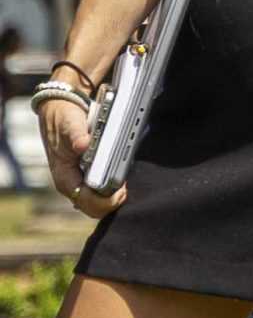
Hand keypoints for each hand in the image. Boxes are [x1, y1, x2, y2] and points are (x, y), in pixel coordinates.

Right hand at [38, 97, 120, 218]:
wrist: (60, 111)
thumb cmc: (63, 120)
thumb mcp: (70, 124)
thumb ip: (77, 135)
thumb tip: (83, 145)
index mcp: (65, 178)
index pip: (87, 202)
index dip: (106, 201)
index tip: (122, 190)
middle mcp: (73, 183)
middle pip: (95, 207)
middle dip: (112, 201)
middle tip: (127, 187)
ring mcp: (80, 180)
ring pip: (99, 201)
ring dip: (114, 196)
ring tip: (126, 182)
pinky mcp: (88, 175)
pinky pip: (102, 191)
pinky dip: (113, 188)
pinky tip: (122, 178)